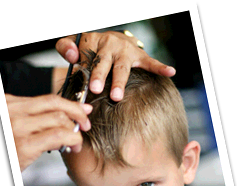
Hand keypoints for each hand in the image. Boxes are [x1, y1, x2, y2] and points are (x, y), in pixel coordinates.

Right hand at [6, 94, 92, 171]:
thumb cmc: (4, 151)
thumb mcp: (12, 128)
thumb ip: (31, 121)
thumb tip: (60, 119)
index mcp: (8, 104)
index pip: (48, 99)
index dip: (69, 104)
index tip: (82, 109)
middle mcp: (11, 111)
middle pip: (55, 104)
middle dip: (77, 112)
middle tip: (86, 123)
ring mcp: (17, 126)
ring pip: (60, 119)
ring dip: (75, 131)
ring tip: (76, 142)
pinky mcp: (24, 144)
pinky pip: (59, 135)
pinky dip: (73, 139)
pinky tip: (73, 146)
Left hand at [55, 31, 175, 100]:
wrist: (112, 38)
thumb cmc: (93, 47)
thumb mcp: (76, 42)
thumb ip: (66, 47)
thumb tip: (72, 56)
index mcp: (93, 42)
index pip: (86, 59)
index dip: (82, 72)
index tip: (80, 85)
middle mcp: (110, 45)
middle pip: (103, 62)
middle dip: (100, 76)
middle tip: (95, 89)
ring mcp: (126, 51)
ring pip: (122, 67)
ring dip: (119, 81)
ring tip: (117, 95)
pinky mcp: (139, 55)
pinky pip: (150, 62)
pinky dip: (160, 67)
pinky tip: (170, 72)